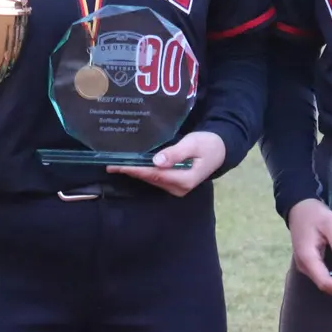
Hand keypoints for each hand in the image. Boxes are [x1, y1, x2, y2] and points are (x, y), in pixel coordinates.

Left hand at [106, 130, 225, 196]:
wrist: (221, 149)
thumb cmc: (208, 144)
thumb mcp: (193, 144)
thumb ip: (176, 153)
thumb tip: (157, 161)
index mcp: (184, 180)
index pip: (154, 174)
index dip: (135, 170)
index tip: (118, 166)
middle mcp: (179, 188)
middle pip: (151, 179)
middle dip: (131, 171)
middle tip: (110, 164)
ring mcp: (177, 187)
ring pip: (152, 179)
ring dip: (135, 172)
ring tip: (117, 165)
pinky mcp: (175, 183)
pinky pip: (156, 178)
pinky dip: (144, 171)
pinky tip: (133, 166)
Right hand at [287, 199, 331, 294]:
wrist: (299, 208)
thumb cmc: (314, 214)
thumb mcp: (329, 223)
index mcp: (307, 258)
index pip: (326, 282)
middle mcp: (305, 266)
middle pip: (326, 286)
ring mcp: (306, 266)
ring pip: (326, 283)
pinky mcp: (310, 264)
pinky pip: (325, 277)